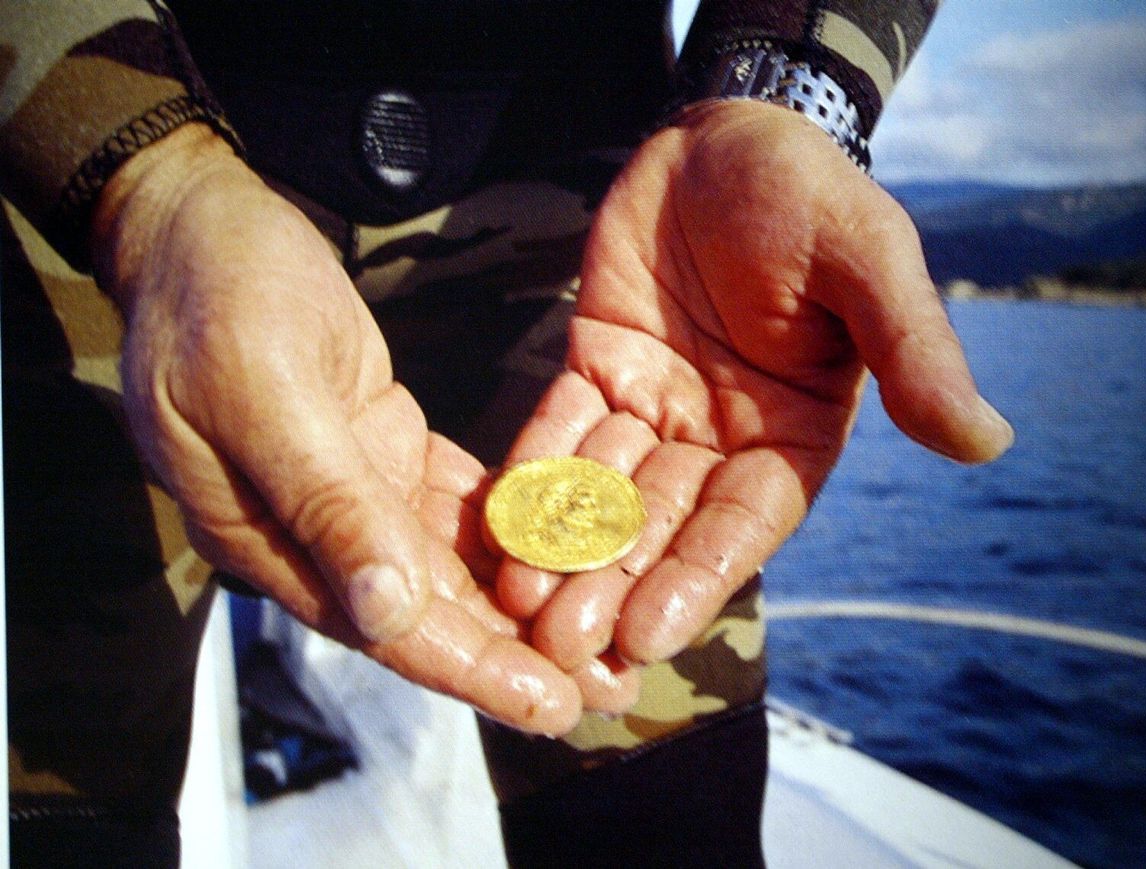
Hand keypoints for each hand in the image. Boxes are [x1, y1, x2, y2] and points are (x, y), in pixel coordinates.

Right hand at [91, 124, 586, 733]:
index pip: (383, 626)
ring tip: (607, 630)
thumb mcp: (265, 388)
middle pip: (428, 611)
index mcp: (270, 536)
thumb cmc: (218, 293)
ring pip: (448, 566)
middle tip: (608, 686)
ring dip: (523, 602)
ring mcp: (351, 490)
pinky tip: (572, 547)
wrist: (199, 223)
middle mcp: (314, 531)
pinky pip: (453, 505)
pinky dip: (509, 528)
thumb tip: (387, 613)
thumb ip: (324, 502)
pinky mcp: (380, 448)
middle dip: (517, 652)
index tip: (552, 705)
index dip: (471, 669)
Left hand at [495, 101, 1013, 669]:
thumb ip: (914, 351)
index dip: (698, 577)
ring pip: (604, 493)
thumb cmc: (810, 193)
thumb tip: (987, 440)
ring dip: (563, 548)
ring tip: (518, 604)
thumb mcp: (870, 261)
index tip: (651, 633)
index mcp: (793, 434)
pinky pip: (559, 429)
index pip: (743, 522)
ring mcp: (654, 408)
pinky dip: (531, 475)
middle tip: (565, 646)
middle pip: (663, 527)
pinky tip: (497, 524)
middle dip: (615, 583)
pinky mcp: (597, 369)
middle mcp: (721, 438)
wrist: (724, 134)